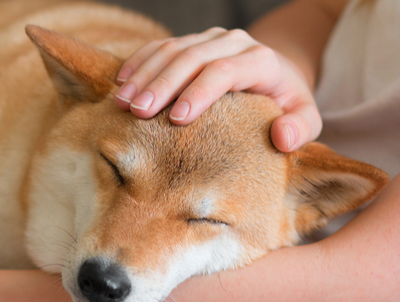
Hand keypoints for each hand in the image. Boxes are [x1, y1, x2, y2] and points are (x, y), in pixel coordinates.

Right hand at [114, 27, 320, 151]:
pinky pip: (160, 47)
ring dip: (144, 75)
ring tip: (122, 102)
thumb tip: (282, 137)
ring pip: (172, 49)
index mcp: (261, 59)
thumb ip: (301, 129)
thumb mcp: (305, 118)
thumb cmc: (285, 105)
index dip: (199, 92)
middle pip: (192, 57)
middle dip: (162, 85)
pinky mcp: (191, 41)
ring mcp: (209, 39)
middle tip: (138, 112)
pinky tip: (121, 82)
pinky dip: (139, 63)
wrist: (277, 76)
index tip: (177, 119)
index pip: (225, 70)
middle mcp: (234, 42)